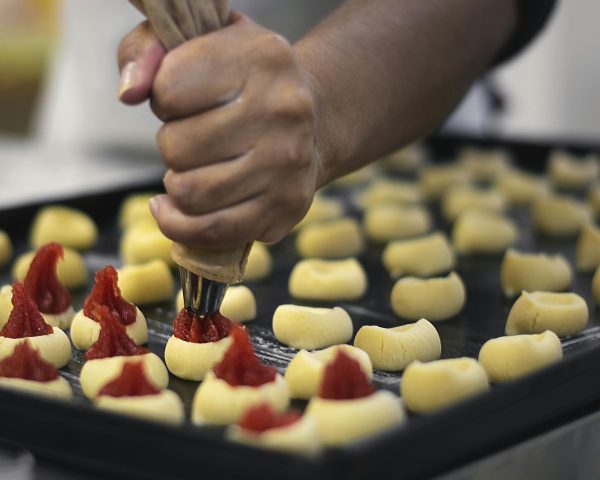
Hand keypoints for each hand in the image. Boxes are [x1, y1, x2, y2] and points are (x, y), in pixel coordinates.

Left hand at [117, 12, 319, 248]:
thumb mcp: (199, 39)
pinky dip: (180, 226)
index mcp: (262, 58)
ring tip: (193, 168)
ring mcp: (288, 164)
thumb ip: (148, 49)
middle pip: (177, 147)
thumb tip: (129, 93)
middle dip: (171, 145)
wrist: (311, 119)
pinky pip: (212, 232)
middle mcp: (283, 111)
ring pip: (190, 194)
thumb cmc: (244, 81)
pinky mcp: (287, 206)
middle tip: (192, 138)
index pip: (168, 90)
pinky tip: (174, 209)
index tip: (183, 99)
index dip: (163, 99)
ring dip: (177, 184)